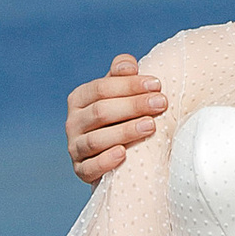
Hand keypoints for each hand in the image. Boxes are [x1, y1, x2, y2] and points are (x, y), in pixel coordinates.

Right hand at [68, 54, 163, 186]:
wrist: (114, 155)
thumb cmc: (121, 116)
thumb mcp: (120, 93)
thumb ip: (122, 75)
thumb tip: (129, 65)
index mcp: (80, 98)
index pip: (102, 88)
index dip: (130, 85)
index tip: (157, 84)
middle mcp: (73, 122)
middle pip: (101, 112)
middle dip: (133, 106)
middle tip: (161, 103)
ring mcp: (75, 147)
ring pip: (96, 140)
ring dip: (125, 132)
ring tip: (151, 126)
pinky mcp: (81, 170)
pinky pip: (90, 168)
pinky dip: (105, 161)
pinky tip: (123, 154)